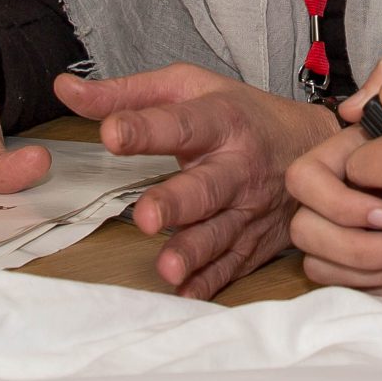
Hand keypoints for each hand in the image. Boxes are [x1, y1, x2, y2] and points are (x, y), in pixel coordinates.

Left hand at [54, 63, 340, 298]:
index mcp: (221, 120)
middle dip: (177, 203)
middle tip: (146, 216)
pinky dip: (210, 282)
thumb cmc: (241, 113)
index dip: (145, 129)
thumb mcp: (188, 87)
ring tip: (167, 267)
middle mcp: (238, 166)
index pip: (180, 124)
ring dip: (194, 252)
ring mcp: (250, 208)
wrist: (318, 148)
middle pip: (206, 187)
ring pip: (220, 233)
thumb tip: (64, 89)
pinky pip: (232, 266)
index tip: (111, 133)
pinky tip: (185, 293)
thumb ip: (125, 94)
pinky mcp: (255, 241)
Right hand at [284, 123, 381, 297]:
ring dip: (363, 268)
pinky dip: (374, 286)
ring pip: (316, 260)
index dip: (340, 201)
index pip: (305, 177)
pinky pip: (341, 285)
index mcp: (356, 156)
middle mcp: (343, 194)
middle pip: (303, 225)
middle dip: (351, 244)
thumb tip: (357, 105)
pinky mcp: (362, 267)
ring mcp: (348, 233)